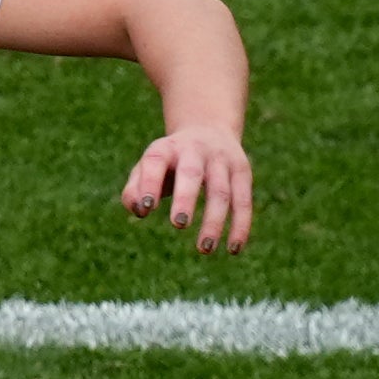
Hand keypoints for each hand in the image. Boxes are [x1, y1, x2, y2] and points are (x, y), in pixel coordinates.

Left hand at [122, 123, 252, 253]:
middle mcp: (194, 150)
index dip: (150, 184)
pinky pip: (243, 200)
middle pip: (191, 174)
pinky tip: (234, 248)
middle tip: (178, 225)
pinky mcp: (242, 170)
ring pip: (220, 191)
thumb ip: (134, 190)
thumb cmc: (168, 162)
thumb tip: (141, 211)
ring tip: (204, 248)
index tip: (148, 208)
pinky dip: (241, 224)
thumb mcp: (146, 168)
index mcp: (165, 149)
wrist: (208, 129)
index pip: (155, 163)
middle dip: (185, 199)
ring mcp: (221, 159)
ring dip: (214, 221)